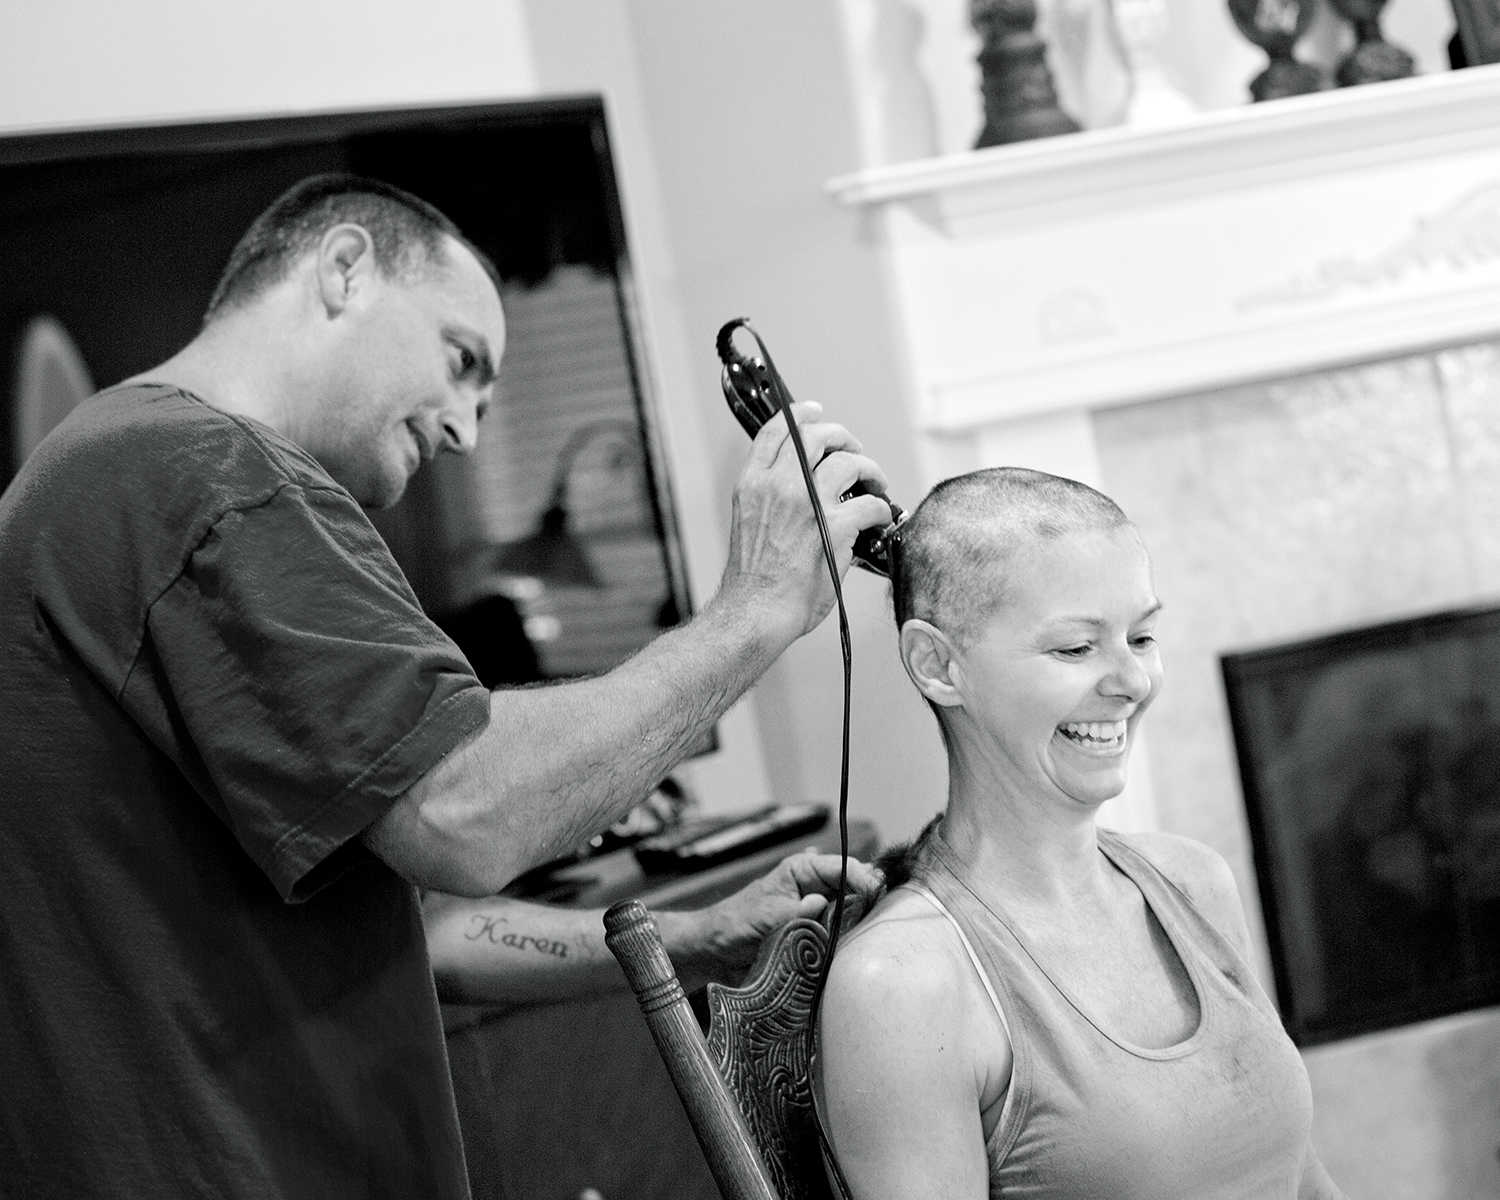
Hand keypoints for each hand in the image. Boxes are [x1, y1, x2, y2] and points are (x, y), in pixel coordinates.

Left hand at [662, 848, 882, 988]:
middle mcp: (815, 888)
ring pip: (851, 913)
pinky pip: (840, 937)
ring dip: (858, 924)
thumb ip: (798, 910)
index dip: (863, 878)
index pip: (844, 867)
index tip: (877, 894)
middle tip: (882, 916)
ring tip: (872, 933)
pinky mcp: (816, 937)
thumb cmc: (735, 924)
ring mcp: (818, 913)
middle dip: (867, 900)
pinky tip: (854, 948)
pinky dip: (847, 942)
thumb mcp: (768, 915)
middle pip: (854, 889)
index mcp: (803, 870)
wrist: (715, 951)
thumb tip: (822, 904)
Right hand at [717, 401, 891, 640]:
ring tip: (877, 486)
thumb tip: (805, 484)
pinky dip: (881, 509)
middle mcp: (779, 484)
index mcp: (752, 483)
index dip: (801, 414)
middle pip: (817, 433)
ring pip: (850, 461)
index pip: (777, 430)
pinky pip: (870, 503)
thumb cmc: (754, 580)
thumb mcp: (748, 521)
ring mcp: (808, 502)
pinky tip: (880, 520)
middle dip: (844, 437)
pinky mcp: (835, 526)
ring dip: (871, 470)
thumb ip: (771, 497)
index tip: (816, 412)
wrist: (756, 612)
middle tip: (856, 453)